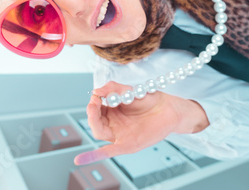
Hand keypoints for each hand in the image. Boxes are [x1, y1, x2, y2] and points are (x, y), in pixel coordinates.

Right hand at [74, 81, 208, 164]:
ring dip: (93, 122)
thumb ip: (113, 88)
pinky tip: (80, 159)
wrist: (168, 108)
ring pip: (99, 133)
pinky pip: (109, 151)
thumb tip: (96, 91)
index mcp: (111, 112)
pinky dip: (93, 156)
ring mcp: (120, 135)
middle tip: (94, 102)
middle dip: (91, 112)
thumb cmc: (149, 99)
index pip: (95, 110)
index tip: (96, 95)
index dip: (93, 102)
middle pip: (95, 122)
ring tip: (93, 108)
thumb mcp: (129, 90)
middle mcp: (113, 124)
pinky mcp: (128, 145)